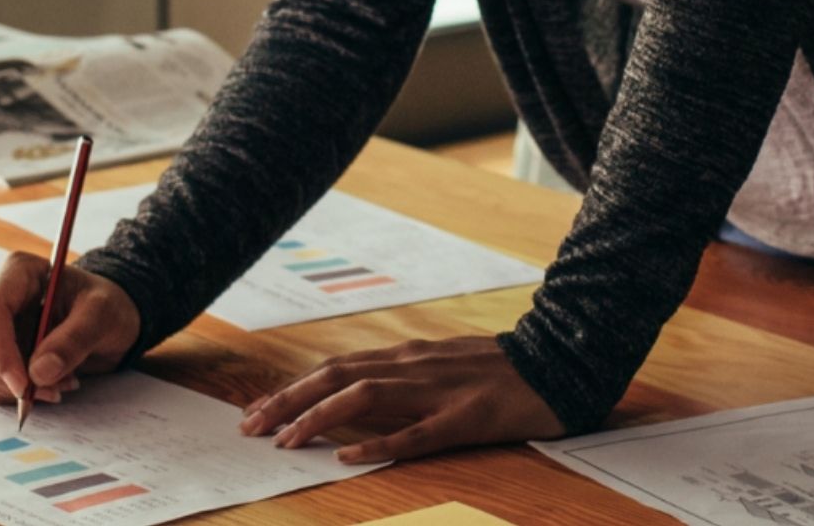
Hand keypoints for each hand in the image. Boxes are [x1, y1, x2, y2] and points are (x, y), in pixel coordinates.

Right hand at [0, 251, 138, 404]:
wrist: (107, 320)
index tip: (23, 386)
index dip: (1, 352)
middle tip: (56, 389)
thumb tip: (39, 373)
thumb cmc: (105, 305)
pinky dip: (16, 392)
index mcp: (18, 271)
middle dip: (13, 377)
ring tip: (60, 383)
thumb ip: (74, 340)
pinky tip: (48, 383)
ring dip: (17, 387)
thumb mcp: (102, 315)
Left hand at [239, 336, 563, 463]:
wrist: (564, 360)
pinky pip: (417, 433)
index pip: (337, 368)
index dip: (294, 388)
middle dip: (289, 401)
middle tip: (250, 428)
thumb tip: (359, 395)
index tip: (258, 411)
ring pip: (367, 398)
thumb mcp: (446, 365)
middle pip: (338, 377)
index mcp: (410, 356)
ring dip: (320, 418)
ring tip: (286, 441)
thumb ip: (406, 377)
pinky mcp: (468, 417)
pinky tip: (350, 456)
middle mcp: (416, 366)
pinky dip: (379, 444)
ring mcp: (442, 390)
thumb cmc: (505, 370)